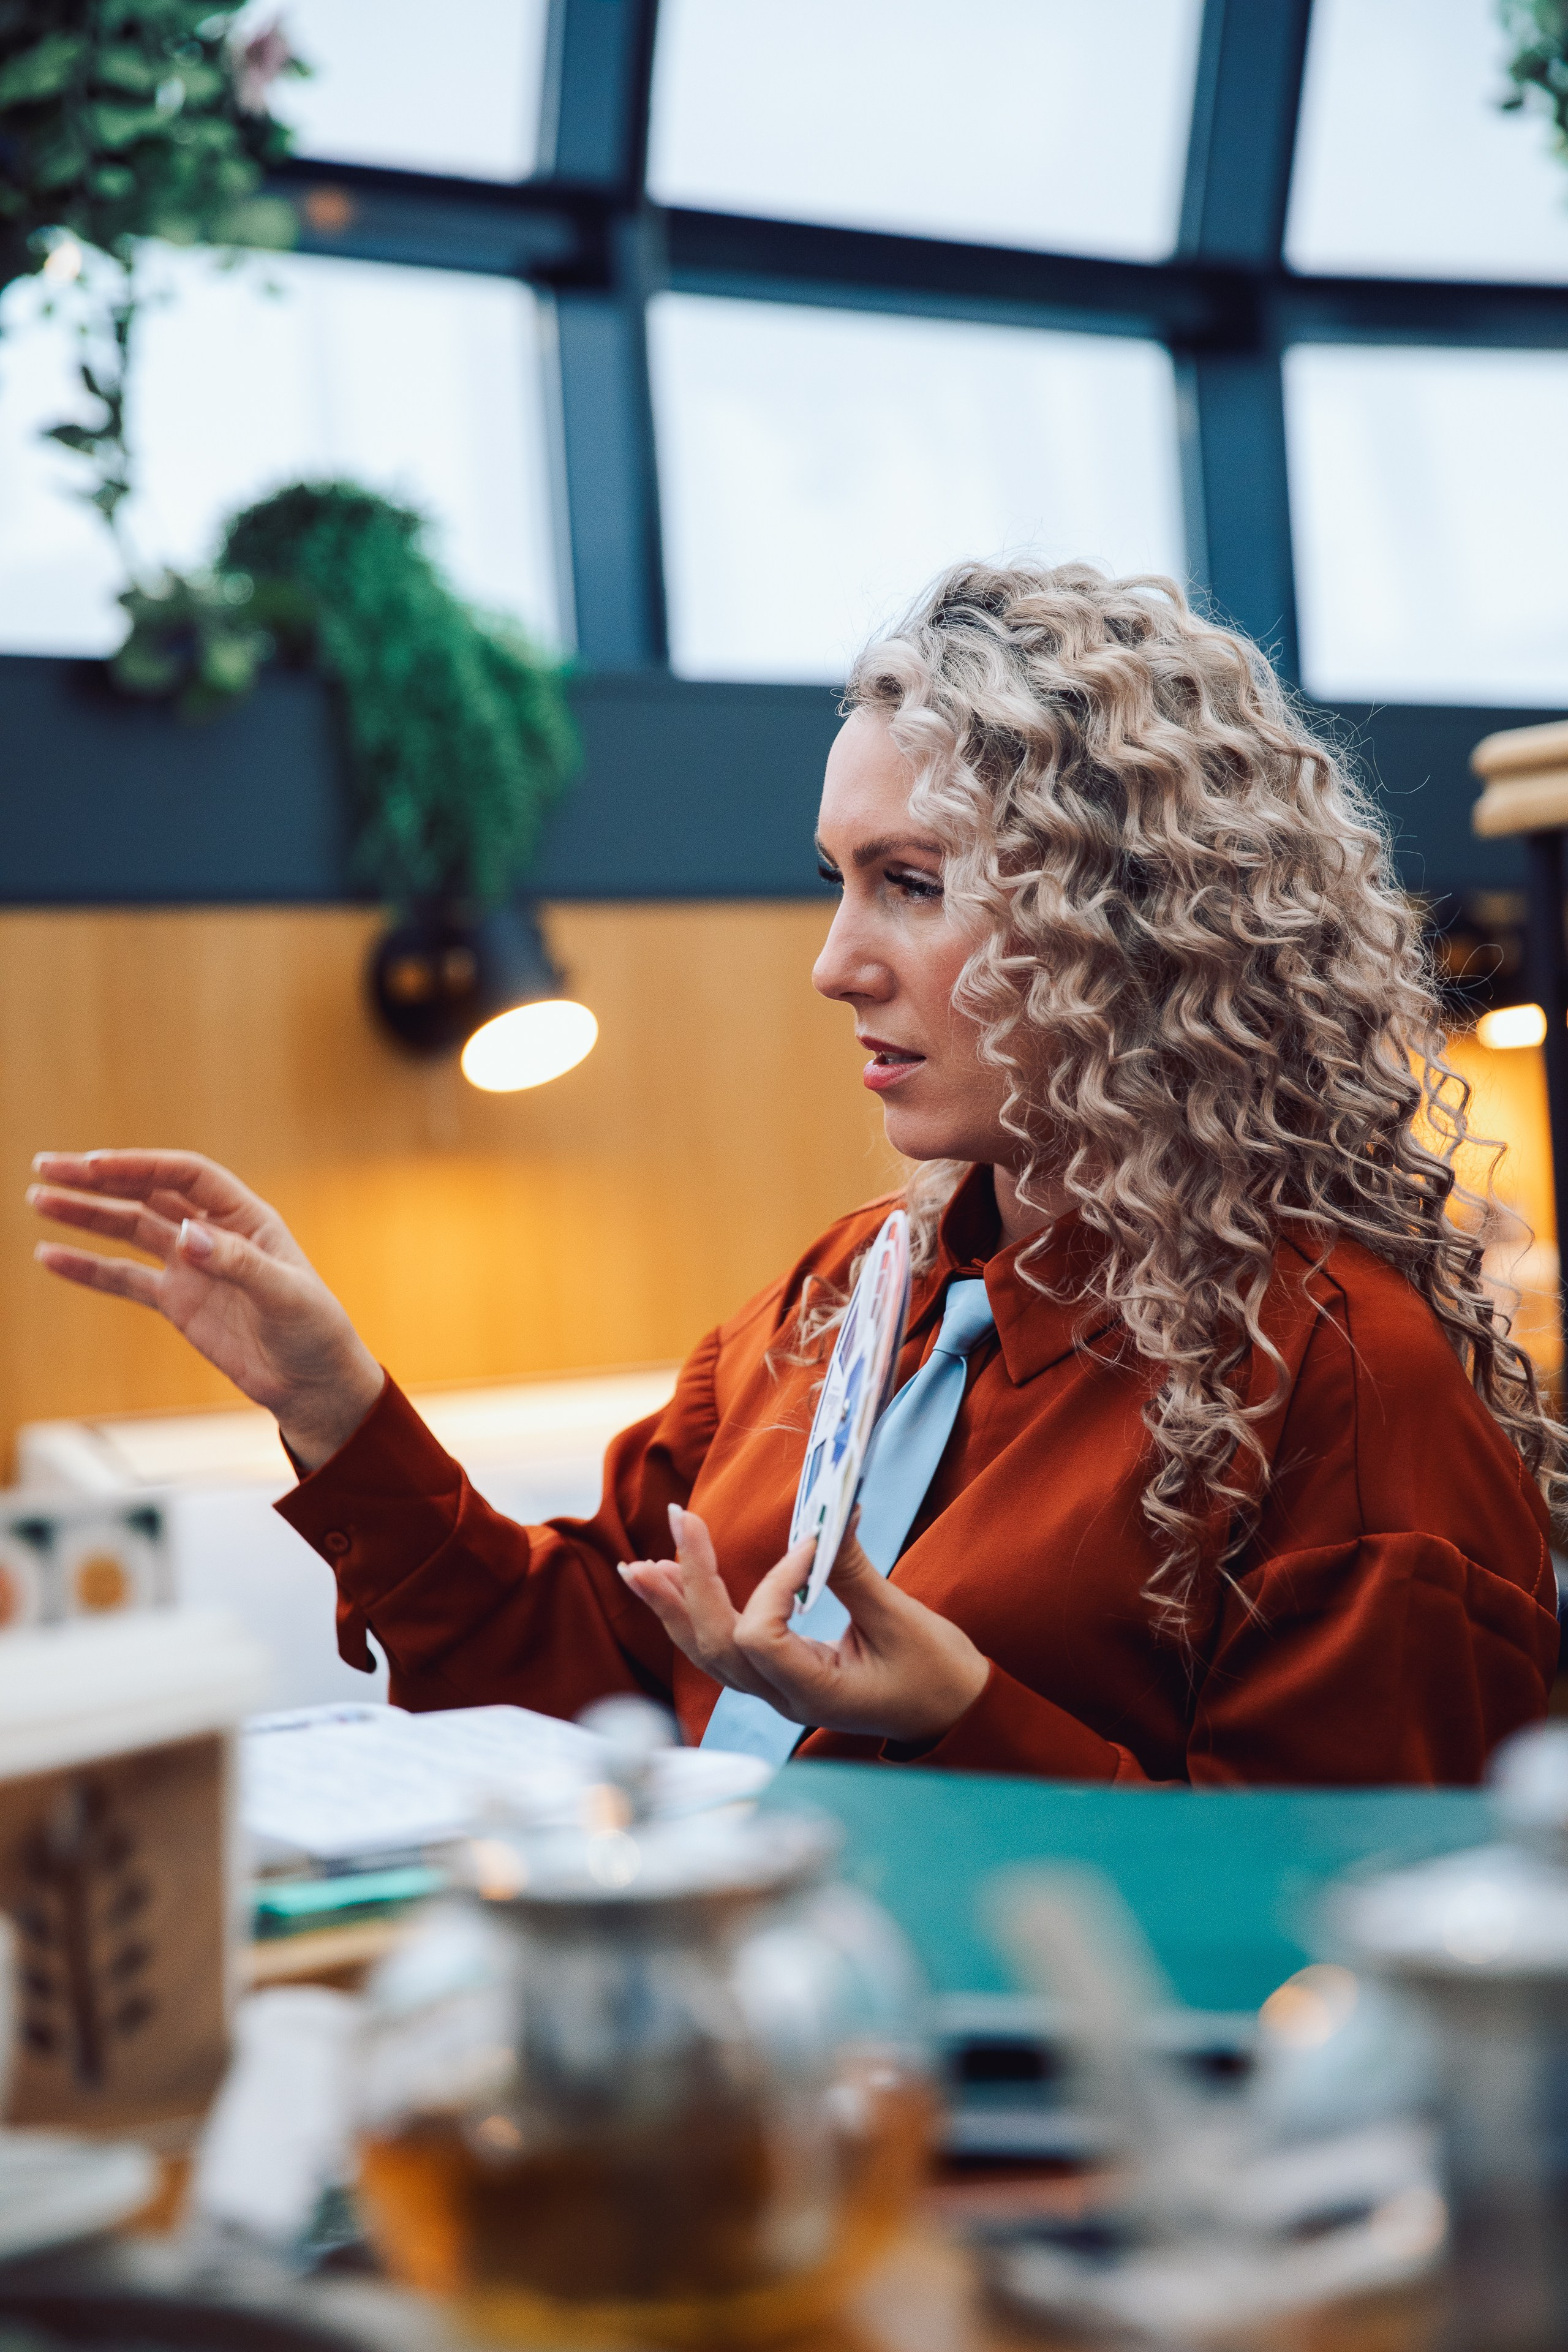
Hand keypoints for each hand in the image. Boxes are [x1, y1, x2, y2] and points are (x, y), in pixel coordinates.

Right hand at [27, 1149, 384, 1469]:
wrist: (313, 1386)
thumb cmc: (315, 1333)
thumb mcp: (287, 1295)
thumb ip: (238, 1264)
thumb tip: (186, 1237)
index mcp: (245, 1217)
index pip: (185, 1176)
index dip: (140, 1166)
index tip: (93, 1165)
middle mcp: (213, 1234)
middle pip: (148, 1194)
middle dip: (98, 1179)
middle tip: (47, 1166)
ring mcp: (191, 1267)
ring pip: (129, 1230)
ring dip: (86, 1215)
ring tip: (38, 1199)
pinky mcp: (177, 1302)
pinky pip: (125, 1280)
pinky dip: (89, 1269)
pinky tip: (51, 1256)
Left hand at [620, 1506, 989, 1745]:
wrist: (953, 1715)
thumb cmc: (936, 1675)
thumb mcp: (901, 1621)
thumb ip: (854, 1573)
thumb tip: (829, 1514)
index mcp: (813, 1693)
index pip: (762, 1636)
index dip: (775, 1584)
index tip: (812, 1544)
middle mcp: (782, 1697)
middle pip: (715, 1644)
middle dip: (690, 1583)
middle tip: (679, 1520)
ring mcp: (775, 1691)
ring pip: (706, 1651)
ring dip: (672, 1604)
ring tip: (640, 1565)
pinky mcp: (778, 1676)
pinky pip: (721, 1649)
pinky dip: (693, 1615)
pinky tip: (673, 1584)